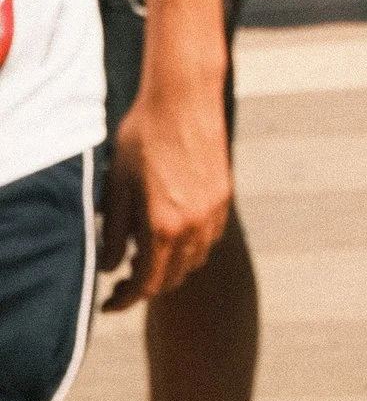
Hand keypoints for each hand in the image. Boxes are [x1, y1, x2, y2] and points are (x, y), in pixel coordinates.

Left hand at [99, 83, 230, 311]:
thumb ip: (114, 233)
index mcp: (164, 226)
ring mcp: (214, 210)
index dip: (126, 299)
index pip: (147, 283)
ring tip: (145, 254)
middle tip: (122, 279)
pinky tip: (171, 232)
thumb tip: (109, 267)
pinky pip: (209, 237)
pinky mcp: (224, 195)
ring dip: (170, 267)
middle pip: (173, 277)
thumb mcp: (118, 186)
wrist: (183, 98)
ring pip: (194, 260)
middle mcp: (194, 224)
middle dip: (146, 286)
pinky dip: (190, 247)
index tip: (109, 302)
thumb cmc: (144, 137)